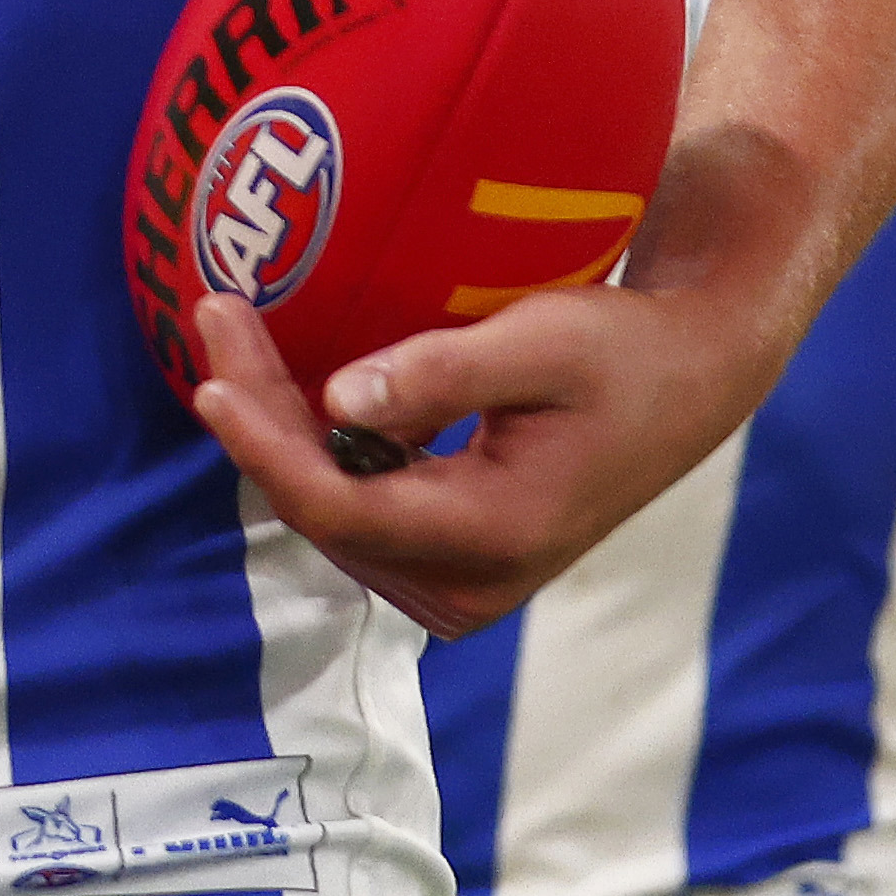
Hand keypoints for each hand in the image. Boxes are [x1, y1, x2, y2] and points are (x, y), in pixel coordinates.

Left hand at [184, 276, 789, 634]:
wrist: (686, 381)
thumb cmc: (619, 350)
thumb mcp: (541, 342)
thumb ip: (441, 374)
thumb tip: (338, 397)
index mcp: (496, 535)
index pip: (341, 509)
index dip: (263, 448)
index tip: (209, 378)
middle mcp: (469, 583)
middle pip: (322, 508)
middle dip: (258, 418)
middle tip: (214, 312)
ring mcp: (456, 582)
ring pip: (329, 508)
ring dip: (277, 426)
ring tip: (233, 329)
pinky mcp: (448, 559)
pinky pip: (354, 503)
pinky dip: (312, 442)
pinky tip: (277, 375)